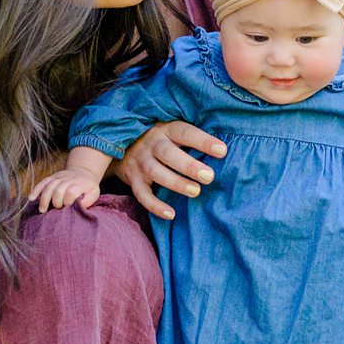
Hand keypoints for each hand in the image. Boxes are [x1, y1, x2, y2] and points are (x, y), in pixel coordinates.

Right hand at [31, 169, 101, 211]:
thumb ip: (88, 200)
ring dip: (44, 199)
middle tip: (58, 209)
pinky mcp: (51, 177)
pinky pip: (42, 183)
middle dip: (56, 202)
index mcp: (79, 183)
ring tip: (42, 210)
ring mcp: (58, 177)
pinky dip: (36, 190)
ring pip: (48, 186)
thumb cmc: (88, 186)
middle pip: (57, 190)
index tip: (69, 207)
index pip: (71, 191)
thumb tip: (78, 206)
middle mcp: (67, 179)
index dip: (68, 201)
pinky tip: (31, 198)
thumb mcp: (94, 192)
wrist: (82, 172)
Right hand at [112, 120, 226, 220]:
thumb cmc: (159, 138)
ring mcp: (140, 162)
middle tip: (209, 176)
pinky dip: (155, 206)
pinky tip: (171, 214)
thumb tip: (224, 149)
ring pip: (156, 173)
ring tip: (196, 192)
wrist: (119, 144)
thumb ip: (191, 137)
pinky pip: (142, 194)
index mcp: (165, 129)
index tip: (222, 151)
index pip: (185, 132)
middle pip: (168, 153)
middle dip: (189, 165)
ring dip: (176, 183)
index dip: (203, 141)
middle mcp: (151, 144)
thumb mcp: (170, 130)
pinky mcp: (132, 179)